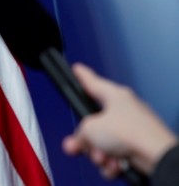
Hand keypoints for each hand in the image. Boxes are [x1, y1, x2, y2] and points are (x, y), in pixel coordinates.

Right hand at [61, 63, 177, 177]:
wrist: (156, 156)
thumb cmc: (131, 133)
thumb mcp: (90, 129)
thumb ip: (79, 133)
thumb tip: (77, 142)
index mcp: (115, 96)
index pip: (93, 82)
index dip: (82, 76)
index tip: (77, 69)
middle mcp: (125, 109)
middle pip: (95, 123)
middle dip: (87, 139)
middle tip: (78, 145)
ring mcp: (134, 128)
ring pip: (105, 141)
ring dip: (100, 153)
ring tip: (103, 158)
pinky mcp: (140, 146)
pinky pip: (117, 154)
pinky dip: (113, 162)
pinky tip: (114, 165)